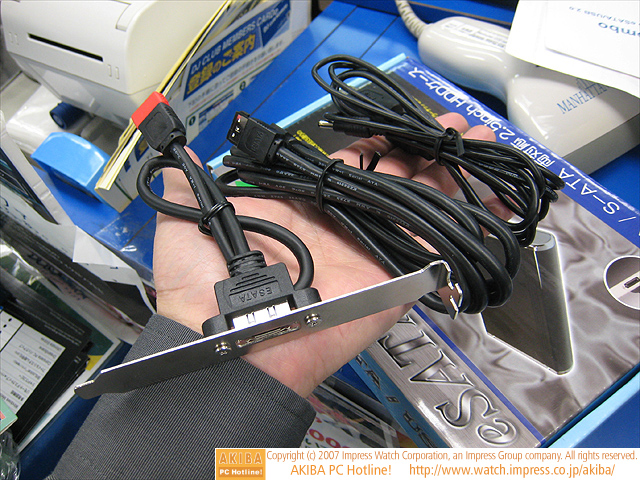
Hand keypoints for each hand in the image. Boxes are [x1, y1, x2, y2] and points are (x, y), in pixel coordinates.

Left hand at [153, 113, 503, 396]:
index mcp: (304, 205)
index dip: (380, 141)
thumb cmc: (202, 284)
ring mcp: (368, 254)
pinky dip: (459, 230)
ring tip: (482, 150)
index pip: (352, 163)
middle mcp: (340, 225)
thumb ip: (188, 183)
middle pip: (396, 181)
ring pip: (419, 208)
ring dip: (452, 179)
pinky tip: (486, 200)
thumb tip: (180, 154)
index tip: (405, 122)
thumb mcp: (185, 220)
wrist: (227, 340)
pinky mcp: (388, 283)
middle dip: (428, 153)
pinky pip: (430, 252)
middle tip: (459, 129)